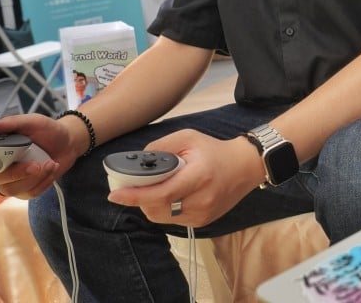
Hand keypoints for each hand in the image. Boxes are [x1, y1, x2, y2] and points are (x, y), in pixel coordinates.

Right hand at [0, 115, 66, 198]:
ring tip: (50, 163)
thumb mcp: (33, 122)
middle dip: (15, 173)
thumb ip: (11, 124)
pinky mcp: (25, 190)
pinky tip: (52, 168)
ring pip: (10, 189)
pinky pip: (29, 193)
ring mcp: (11, 180)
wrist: (69, 142)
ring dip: (34, 177)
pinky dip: (44, 181)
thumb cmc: (48, 130)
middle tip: (36, 165)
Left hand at [106, 130, 262, 226]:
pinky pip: (172, 220)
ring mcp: (202, 214)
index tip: (115, 195)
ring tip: (152, 190)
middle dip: (139, 199)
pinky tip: (169, 196)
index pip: (161, 193)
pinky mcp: (202, 222)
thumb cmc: (214, 150)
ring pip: (162, 217)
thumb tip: (138, 161)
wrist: (245, 167)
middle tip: (131, 188)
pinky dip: (164, 209)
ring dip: (150, 206)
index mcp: (199, 177)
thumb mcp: (189, 138)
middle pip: (157, 208)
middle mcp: (201, 200)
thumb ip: (162, 147)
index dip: (135, 196)